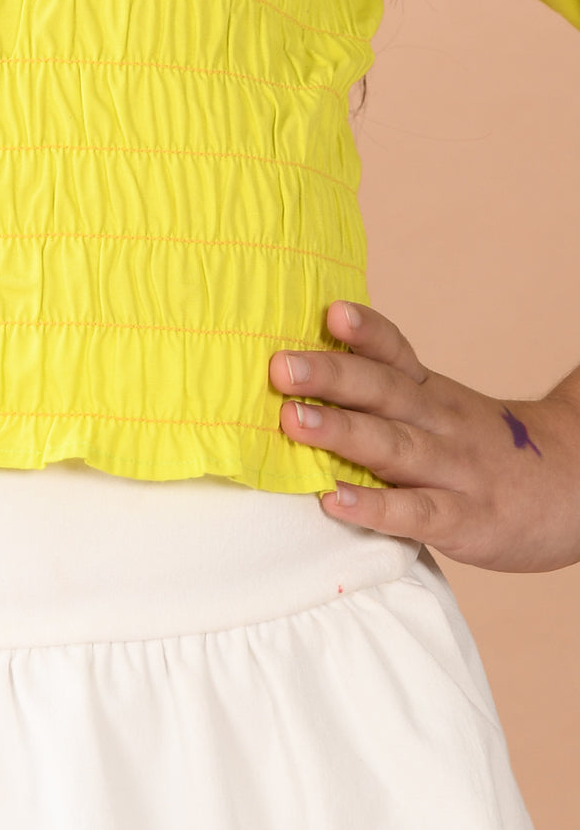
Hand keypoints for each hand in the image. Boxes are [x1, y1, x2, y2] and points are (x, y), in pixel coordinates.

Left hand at [271, 302, 579, 572]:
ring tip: (291, 421)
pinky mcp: (465, 519)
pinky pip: (417, 512)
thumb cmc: (482, 447)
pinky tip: (333, 500)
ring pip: (394, 446)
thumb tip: (304, 367)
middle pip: (383, 391)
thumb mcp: (441, 407)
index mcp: (430, 392)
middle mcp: (439, 422)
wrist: (575, 488)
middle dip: (330, 375)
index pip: (396, 352)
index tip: (332, 311)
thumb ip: (383, 391)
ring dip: (342, 432)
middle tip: (279, 366)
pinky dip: (375, 507)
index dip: (365, 330)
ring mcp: (454, 469)